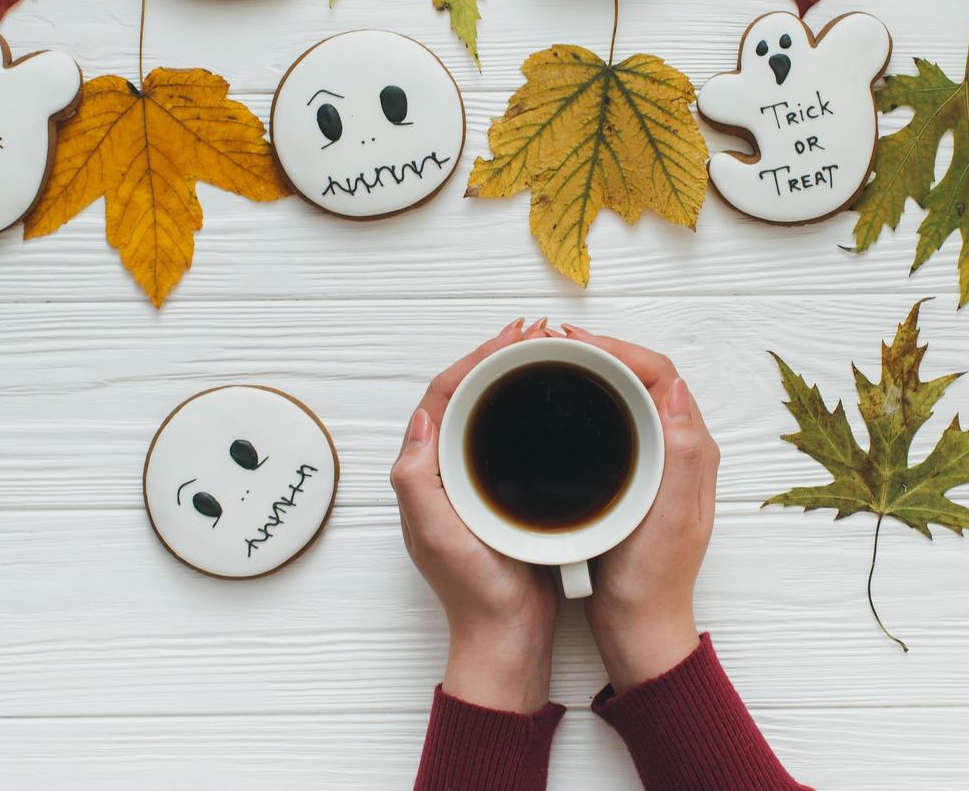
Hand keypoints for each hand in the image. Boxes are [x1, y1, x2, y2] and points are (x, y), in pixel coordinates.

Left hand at [392, 318, 558, 713]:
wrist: (507, 636)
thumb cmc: (473, 592)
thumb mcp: (436, 533)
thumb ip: (416, 480)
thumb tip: (422, 421)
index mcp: (424, 473)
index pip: (443, 396)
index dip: (474, 360)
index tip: (509, 338)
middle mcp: (444, 471)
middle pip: (465, 395)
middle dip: (495, 358)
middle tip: (531, 332)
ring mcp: (473, 480)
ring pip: (487, 412)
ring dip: (510, 377)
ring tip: (542, 352)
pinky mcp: (501, 492)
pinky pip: (507, 436)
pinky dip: (526, 409)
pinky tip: (552, 402)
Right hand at [561, 326, 719, 691]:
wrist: (639, 626)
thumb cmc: (653, 581)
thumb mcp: (669, 519)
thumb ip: (682, 456)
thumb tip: (677, 390)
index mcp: (694, 451)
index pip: (662, 375)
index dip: (620, 349)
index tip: (577, 342)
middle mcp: (679, 448)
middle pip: (643, 376)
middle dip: (602, 349)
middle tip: (555, 341)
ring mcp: (655, 461)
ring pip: (627, 394)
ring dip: (593, 369)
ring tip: (552, 358)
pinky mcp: (632, 475)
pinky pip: (614, 419)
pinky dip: (587, 399)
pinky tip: (559, 402)